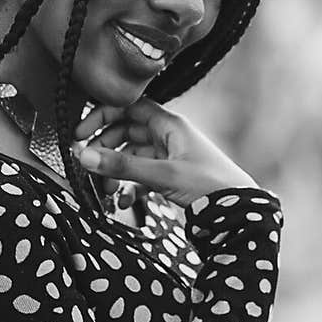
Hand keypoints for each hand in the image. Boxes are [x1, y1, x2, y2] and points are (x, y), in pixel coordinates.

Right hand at [70, 96, 260, 210]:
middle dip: (105, 148)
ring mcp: (168, 157)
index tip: (81, 133)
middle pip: (126, 132)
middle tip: (87, 164)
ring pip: (131, 157)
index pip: (128, 107)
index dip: (103, 116)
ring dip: (115, 172)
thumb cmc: (211, 186)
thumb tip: (84, 157)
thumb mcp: (163, 175)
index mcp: (170, 125)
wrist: (239, 213)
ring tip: (106, 190)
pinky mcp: (170, 177)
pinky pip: (141, 176)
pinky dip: (129, 187)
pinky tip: (123, 200)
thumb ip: (123, 167)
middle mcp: (168, 137)